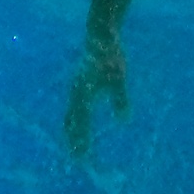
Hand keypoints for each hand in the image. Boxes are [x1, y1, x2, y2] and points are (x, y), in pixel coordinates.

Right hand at [64, 30, 128, 156]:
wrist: (99, 35)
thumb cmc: (110, 57)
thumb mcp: (118, 78)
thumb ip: (119, 99)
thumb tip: (123, 120)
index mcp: (83, 94)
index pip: (81, 123)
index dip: (81, 140)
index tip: (82, 158)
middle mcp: (76, 93)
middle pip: (71, 122)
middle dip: (73, 140)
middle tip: (76, 158)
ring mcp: (76, 89)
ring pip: (70, 115)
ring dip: (72, 131)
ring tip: (74, 145)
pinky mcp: (79, 84)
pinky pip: (74, 107)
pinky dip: (74, 120)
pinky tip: (78, 123)